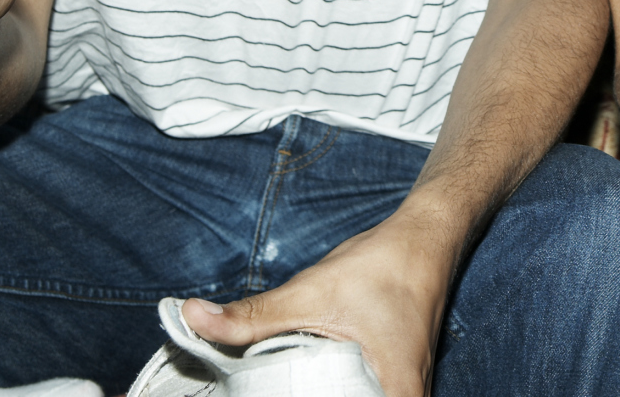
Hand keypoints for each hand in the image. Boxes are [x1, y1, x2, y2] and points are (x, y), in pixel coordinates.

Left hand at [181, 215, 452, 396]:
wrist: (426, 239)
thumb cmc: (383, 267)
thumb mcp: (312, 293)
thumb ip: (253, 316)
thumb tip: (193, 318)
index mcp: (395, 395)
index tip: (282, 395)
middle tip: (272, 389)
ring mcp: (405, 393)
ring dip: (315, 394)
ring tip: (281, 387)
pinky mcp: (396, 380)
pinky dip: (333, 391)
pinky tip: (304, 383)